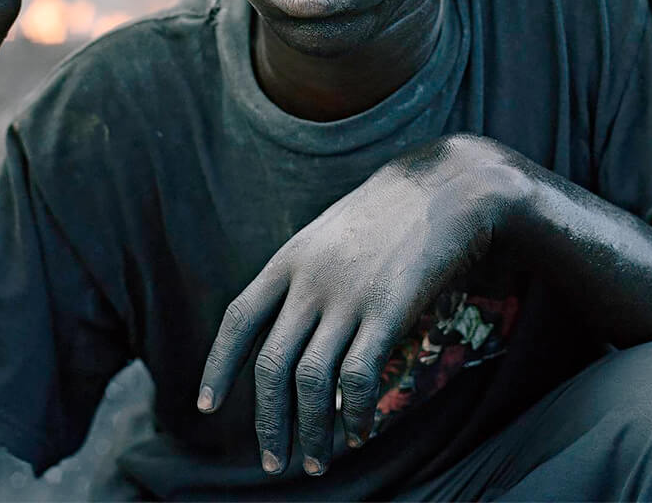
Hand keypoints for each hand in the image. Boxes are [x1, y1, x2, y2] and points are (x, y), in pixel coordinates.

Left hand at [197, 135, 514, 477]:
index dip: (217, 366)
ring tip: (316, 464)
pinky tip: (359, 433)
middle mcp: (310, 279)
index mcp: (290, 258)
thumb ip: (306, 277)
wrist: (447, 186)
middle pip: (271, 365)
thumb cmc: (390, 213)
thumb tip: (293, 337)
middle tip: (274, 462)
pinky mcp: (388, 310)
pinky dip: (354, 416)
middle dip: (268, 423)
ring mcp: (348, 295)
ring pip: (311, 383)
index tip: (204, 407)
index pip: (238, 318)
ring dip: (311, 433)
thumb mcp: (331, 233)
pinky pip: (358, 379)